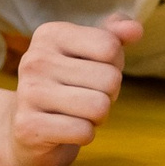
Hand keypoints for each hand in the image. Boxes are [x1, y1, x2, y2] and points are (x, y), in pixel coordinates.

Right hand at [7, 15, 143, 165]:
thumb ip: (114, 36)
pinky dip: (84, 135)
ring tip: (77, 113)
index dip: (114, 65)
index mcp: (50, 34)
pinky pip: (84, 132)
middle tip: (86, 97)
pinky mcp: (28, 127)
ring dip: (98, 117)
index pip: (110, 46)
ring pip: (99, 107)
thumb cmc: (68, 85)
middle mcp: (35, 59)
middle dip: (108, 94)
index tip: (93, 72)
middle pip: (110, 79)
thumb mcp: (90, 54)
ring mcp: (28, 93)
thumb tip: (136, 30)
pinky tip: (66, 131)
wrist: (29, 129)